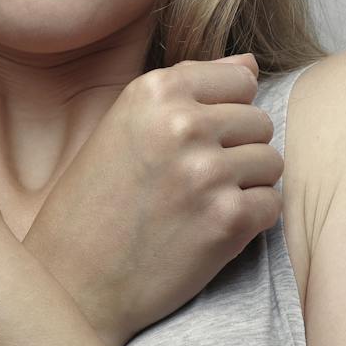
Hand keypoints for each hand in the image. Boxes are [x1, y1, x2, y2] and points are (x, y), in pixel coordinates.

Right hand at [22, 53, 282, 345]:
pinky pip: (272, 204)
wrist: (73, 282)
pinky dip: (251, 220)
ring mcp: (207, 171)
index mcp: (154, 91)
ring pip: (271, 162)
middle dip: (238, 150)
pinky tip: (212, 230)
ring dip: (247, 185)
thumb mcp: (126, 126)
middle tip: (196, 181)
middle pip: (259, 122)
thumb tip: (250, 63)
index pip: (239, 80)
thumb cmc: (95, 203)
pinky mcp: (228, 219)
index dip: (225, 112)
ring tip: (203, 204)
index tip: (195, 142)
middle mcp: (183, 124)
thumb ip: (187, 90)